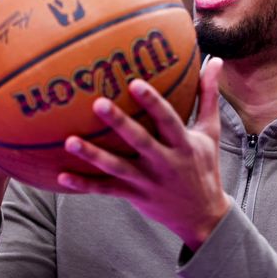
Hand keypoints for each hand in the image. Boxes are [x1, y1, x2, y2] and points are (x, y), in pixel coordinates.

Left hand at [58, 57, 230, 250]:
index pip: (168, 120)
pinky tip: (63, 176)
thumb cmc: (204, 167)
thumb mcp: (210, 133)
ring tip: (70, 140)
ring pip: (117, 168)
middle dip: (119, 123)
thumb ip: (209, 96)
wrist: (203, 217)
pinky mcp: (134, 196)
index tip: (134, 83)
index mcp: (183, 145)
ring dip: (93, 156)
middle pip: (140, 141)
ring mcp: (148, 182)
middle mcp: (165, 163)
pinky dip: (84, 185)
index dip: (152, 102)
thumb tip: (214, 60)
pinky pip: (106, 190)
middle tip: (97, 103)